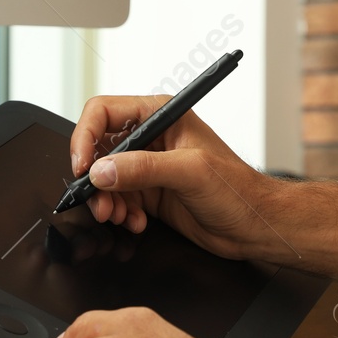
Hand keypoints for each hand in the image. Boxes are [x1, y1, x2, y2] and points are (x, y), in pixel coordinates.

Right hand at [69, 95, 279, 260]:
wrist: (255, 225)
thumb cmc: (238, 189)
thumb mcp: (191, 172)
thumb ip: (143, 169)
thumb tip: (102, 171)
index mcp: (162, 115)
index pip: (104, 112)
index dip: (85, 137)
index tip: (82, 167)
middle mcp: (152, 137)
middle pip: (98, 148)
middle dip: (94, 178)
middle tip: (100, 202)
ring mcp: (148, 166)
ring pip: (104, 178)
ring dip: (106, 200)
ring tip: (120, 216)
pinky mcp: (149, 192)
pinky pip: (117, 199)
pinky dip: (120, 213)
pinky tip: (138, 223)